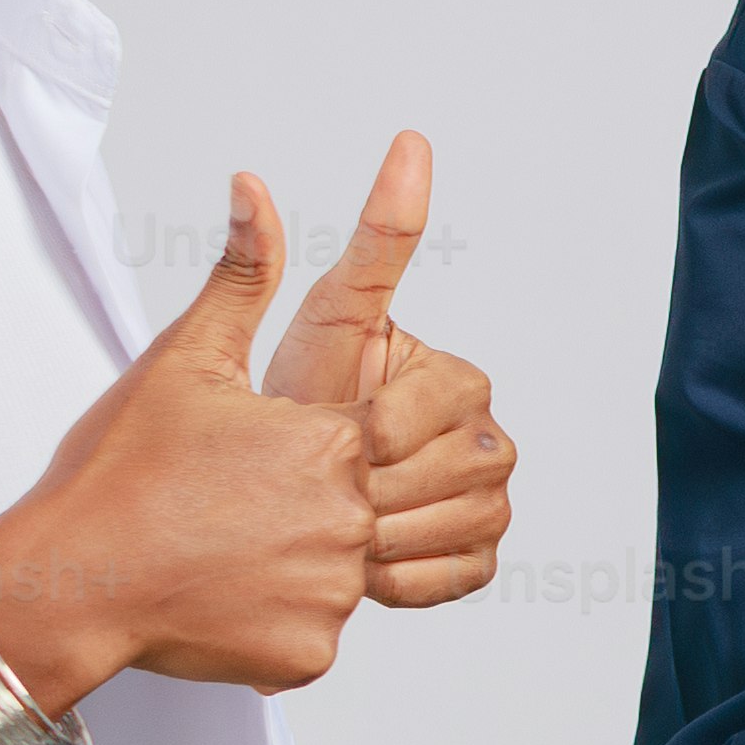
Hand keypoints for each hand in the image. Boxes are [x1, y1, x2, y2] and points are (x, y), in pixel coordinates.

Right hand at [0, 173, 384, 700]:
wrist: (66, 579)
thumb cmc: (118, 469)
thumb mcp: (185, 359)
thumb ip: (242, 274)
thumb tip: (254, 189)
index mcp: (334, 441)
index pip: (395, 425)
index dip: (340, 433)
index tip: (290, 445)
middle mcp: (350, 518)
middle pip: (372, 501)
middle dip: (319, 498)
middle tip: (243, 501)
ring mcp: (333, 593)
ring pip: (346, 568)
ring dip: (301, 557)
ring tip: (225, 544)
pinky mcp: (311, 653)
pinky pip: (317, 628)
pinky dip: (280, 614)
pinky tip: (221, 592)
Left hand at [282, 134, 514, 608]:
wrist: (254, 507)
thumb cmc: (273, 412)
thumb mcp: (288, 332)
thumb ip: (294, 260)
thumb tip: (289, 168)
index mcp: (451, 373)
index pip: (450, 393)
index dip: (389, 420)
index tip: (339, 432)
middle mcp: (484, 429)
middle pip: (467, 463)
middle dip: (386, 484)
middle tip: (320, 491)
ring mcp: (491, 493)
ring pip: (471, 517)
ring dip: (396, 533)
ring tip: (334, 529)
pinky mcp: (479, 555)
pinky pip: (465, 570)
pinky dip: (411, 576)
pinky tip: (359, 567)